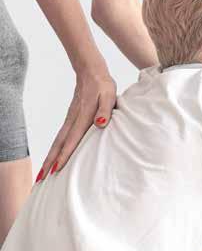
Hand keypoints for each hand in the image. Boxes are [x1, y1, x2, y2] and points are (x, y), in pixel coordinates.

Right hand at [37, 67, 116, 181]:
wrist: (91, 72)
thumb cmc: (103, 85)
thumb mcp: (109, 96)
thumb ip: (105, 110)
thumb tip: (100, 124)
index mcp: (83, 116)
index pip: (72, 139)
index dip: (65, 155)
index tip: (57, 169)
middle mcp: (73, 119)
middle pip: (59, 143)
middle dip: (50, 161)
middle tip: (42, 179)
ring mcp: (70, 119)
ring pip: (58, 141)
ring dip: (50, 156)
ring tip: (44, 172)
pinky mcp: (71, 118)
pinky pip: (61, 136)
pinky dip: (56, 148)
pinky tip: (54, 155)